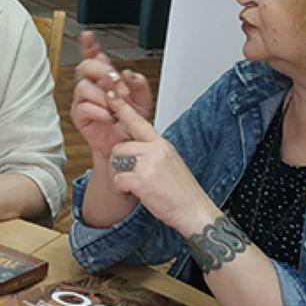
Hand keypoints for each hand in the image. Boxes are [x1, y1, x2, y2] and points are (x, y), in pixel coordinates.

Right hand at [70, 31, 153, 161]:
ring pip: (83, 86)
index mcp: (106, 79)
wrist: (128, 146)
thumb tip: (128, 74)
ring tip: (115, 105)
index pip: (95, 57)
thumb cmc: (132, 123)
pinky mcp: (80, 116)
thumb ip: (139, 84)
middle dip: (99, 70)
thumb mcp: (142, 100)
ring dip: (101, 95)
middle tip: (113, 80)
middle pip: (85, 66)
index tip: (88, 36)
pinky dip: (98, 110)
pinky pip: (83, 107)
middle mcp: (93, 86)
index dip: (89, 45)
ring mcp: (84, 100)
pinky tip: (108, 116)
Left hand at [105, 89, 217, 235]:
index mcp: (161, 144)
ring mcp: (149, 164)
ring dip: (121, 175)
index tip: (111, 95)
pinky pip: (118, 179)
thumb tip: (135, 149)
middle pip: (120, 147)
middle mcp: (155, 150)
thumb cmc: (181, 191)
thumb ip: (153, 152)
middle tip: (133, 177)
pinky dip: (122, 188)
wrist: (194, 210)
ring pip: (117, 161)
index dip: (123, 109)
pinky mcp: (142, 179)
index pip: (138, 122)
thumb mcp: (170, 163)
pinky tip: (136, 193)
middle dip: (120, 162)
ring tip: (137, 185)